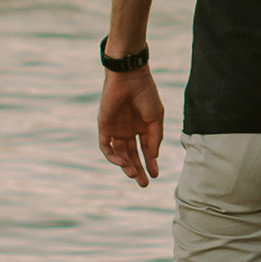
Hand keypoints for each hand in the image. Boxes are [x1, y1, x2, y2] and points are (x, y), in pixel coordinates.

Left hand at [97, 68, 165, 186]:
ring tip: (134, 174)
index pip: (145, 150)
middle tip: (144, 184)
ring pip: (119, 154)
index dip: (151, 163)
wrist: (130, 78)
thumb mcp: (156, 119)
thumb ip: (155, 138)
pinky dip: (113, 156)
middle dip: (138, 170)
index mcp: (142, 127)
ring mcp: (116, 129)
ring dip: (126, 165)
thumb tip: (153, 157)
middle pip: (132, 155)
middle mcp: (128, 130)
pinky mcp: (104, 127)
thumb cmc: (146, 95)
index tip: (156, 175)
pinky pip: (106, 146)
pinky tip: (122, 162)